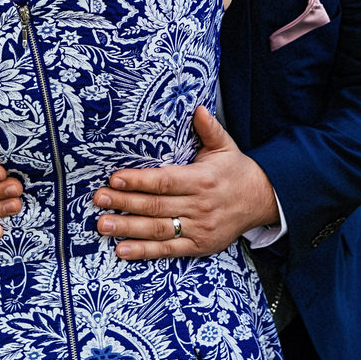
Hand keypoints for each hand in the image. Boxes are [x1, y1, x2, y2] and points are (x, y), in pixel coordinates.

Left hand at [93, 105, 275, 258]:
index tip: (115, 178)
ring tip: (102, 225)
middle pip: (156, 206)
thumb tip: (198, 108)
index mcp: (202, 180)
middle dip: (124, 203)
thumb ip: (209, 129)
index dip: (139, 181)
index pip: (165, 181)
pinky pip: (168, 250)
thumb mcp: (225, 147)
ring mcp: (199, 229)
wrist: (262, 200)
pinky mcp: (199, 246)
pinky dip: (144, 252)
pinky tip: (122, 250)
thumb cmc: (236, 171)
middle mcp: (199, 206)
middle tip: (98, 199)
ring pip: (158, 229)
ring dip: (128, 228)